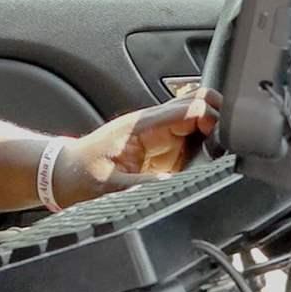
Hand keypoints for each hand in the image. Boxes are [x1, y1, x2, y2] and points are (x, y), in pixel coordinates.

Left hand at [50, 88, 219, 208]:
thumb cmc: (80, 175)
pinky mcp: (164, 154)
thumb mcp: (108, 186)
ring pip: (201, 121)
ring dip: (215, 133)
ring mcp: (162, 139)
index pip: (187, 107)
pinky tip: (213, 162)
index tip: (220, 140)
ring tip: (224, 156)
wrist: (62, 175)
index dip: (210, 117)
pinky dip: (208, 148)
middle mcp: (156, 127)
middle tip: (228, 146)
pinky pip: (194, 142)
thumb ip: (141, 185)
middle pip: (199, 105)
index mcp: (143, 125)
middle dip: (220, 119)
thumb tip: (175, 184)